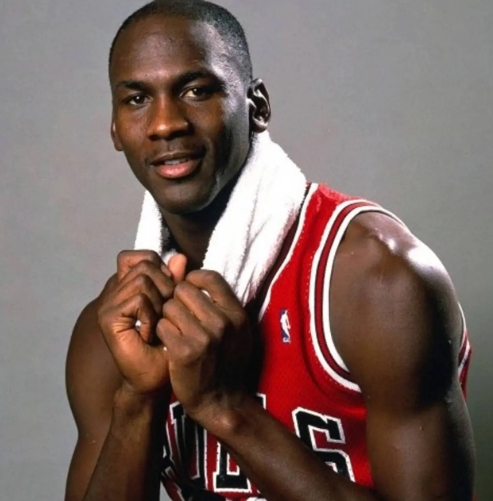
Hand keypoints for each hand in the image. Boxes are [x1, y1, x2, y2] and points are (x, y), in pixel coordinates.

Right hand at [98, 250, 186, 395]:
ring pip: (143, 281)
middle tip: (165, 313)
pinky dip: (150, 316)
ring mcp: (109, 303)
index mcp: (130, 286)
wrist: (154, 378)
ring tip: (156, 325)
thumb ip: (176, 281)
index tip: (170, 292)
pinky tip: (149, 334)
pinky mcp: (108, 318)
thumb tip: (180, 257)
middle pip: (146, 265)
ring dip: (158, 304)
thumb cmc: (166, 344)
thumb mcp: (176, 307)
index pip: (144, 257)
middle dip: (165, 287)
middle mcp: (116, 291)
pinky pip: (138, 300)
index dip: (162, 269)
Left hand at [156, 269, 251, 421]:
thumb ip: (222, 303)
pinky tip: (170, 342)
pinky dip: (162, 332)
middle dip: (177, 299)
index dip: (193, 279)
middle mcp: (222, 322)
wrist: (220, 400)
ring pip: (169, 306)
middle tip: (179, 315)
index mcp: (236, 314)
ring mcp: (203, 337)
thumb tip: (195, 274)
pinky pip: (161, 325)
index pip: (210, 277)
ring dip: (167, 316)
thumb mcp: (237, 331)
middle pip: (184, 289)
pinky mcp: (183, 351)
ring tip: (176, 330)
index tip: (188, 288)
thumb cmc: (227, 361)